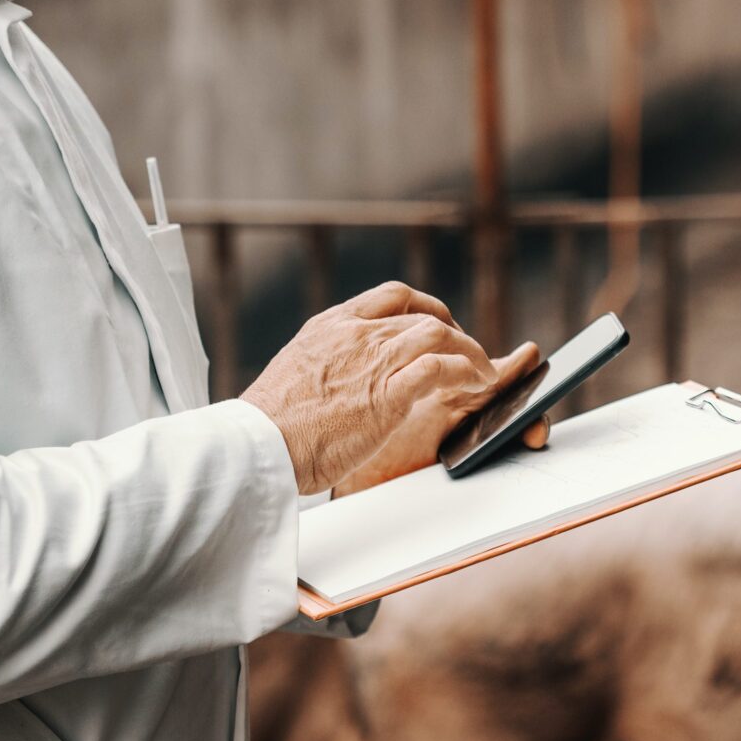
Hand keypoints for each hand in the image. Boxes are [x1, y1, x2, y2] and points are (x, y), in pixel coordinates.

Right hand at [242, 282, 527, 493]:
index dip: (426, 307)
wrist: (257, 445)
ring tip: (483, 373)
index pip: (393, 295)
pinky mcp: (387, 394)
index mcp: (331, 325)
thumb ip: (327, 365)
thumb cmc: (270, 425)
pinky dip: (468, 372)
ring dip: (470, 351)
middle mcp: (356, 334)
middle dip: (455, 333)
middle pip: (423, 314)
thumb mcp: (297, 374)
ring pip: (438, 334)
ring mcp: (373, 360)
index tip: (440, 326)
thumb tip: (343, 379)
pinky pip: (441, 368)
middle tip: (468, 356)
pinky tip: (479, 385)